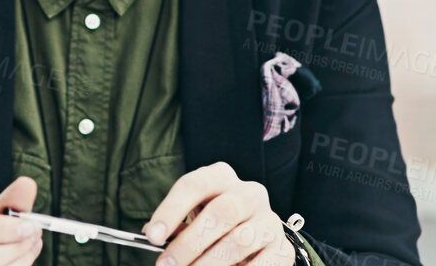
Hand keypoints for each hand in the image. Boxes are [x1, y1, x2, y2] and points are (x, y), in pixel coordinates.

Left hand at [143, 162, 293, 265]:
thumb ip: (175, 226)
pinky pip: (262, 264)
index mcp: (222, 178)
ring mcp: (269, 220)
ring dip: (210, 263)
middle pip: (222, 212)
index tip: (152, 236)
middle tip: (167, 264)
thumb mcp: (193, 218)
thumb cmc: (213, 227)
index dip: (171, 210)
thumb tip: (152, 234)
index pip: (195, 185)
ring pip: (240, 240)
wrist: (256, 238)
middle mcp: (249, 193)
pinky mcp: (282, 248)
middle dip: (190, 243)